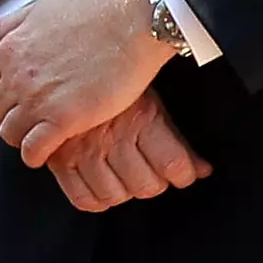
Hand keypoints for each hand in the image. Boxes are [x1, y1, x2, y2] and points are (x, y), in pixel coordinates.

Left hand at [0, 0, 171, 167]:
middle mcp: (17, 76)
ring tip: (35, 136)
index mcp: (10, 48)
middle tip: (24, 117)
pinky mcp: (64, 119)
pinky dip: (35, 155)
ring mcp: (38, 99)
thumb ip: (4, 28)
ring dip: (20, 137)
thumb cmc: (93, 10)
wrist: (131, 20)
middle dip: (6, 115)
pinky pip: (33, 149)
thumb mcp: (39, 9)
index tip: (8, 95)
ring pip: (9, 132)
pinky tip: (45, 153)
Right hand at [44, 90, 209, 213]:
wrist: (67, 62)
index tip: (181, 172)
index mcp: (140, 118)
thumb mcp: (151, 102)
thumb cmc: (114, 81)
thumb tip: (204, 170)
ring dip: (124, 190)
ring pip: (115, 195)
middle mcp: (111, 137)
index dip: (183, 174)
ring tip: (124, 175)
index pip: (173, 166)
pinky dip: (95, 199)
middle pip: (145, 186)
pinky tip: (102, 184)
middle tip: (150, 170)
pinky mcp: (58, 159)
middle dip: (153, 182)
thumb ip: (178, 140)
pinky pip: (83, 198)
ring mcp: (82, 150)